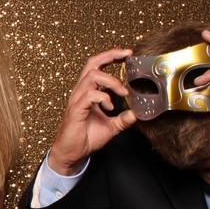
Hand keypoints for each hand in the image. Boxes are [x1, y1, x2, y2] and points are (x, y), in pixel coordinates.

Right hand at [48, 47, 136, 174]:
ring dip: (111, 81)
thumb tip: (138, 113)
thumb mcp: (111, 127)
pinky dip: (104, 98)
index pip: (97, 66)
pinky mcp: (76, 110)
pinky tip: (110, 107)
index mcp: (87, 92)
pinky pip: (90, 95)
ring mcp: (77, 100)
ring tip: (123, 92)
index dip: (111, 56)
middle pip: (92, 64)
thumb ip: (123, 118)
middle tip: (128, 56)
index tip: (127, 55)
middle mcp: (80, 92)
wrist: (72, 154)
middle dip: (110, 56)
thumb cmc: (85, 138)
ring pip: (92, 76)